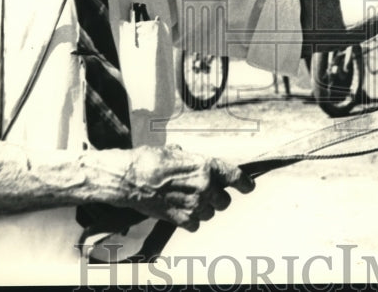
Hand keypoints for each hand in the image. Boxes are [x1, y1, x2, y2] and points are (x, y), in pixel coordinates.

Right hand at [96, 145, 253, 232]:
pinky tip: (179, 210)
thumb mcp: (175, 153)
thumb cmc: (149, 161)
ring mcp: (194, 205)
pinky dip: (190, 220)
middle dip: (217, 197)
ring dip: (203, 209)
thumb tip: (190, 161)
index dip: (244, 183)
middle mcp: (205, 187)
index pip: (236, 177)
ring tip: (187, 200)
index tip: (247, 187)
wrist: (129, 179)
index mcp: (206, 166)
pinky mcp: (181, 220)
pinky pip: (195, 224)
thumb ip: (190, 160)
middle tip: (204, 192)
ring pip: (210, 213)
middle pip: (224, 201)